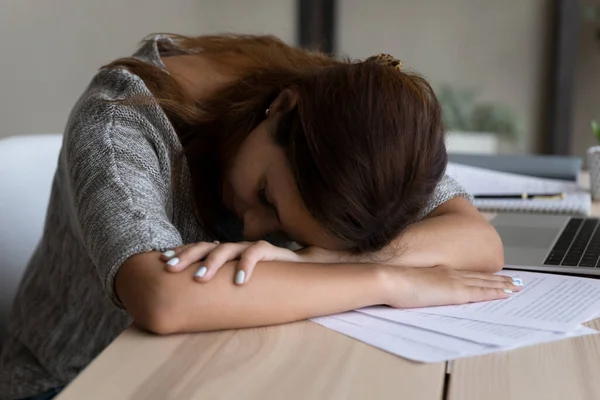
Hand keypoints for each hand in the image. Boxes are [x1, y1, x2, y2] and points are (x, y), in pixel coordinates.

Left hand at [160, 241, 299, 284]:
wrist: (298, 272)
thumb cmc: (263, 281)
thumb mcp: (236, 284)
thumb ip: (219, 288)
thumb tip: (191, 305)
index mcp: (223, 255)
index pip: (197, 250)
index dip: (180, 253)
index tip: (161, 261)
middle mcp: (234, 248)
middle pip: (205, 246)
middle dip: (186, 256)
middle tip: (170, 268)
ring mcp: (250, 248)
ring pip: (227, 248)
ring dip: (212, 262)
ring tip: (200, 278)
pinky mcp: (269, 251)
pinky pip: (256, 253)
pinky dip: (246, 265)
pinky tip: (239, 280)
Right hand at [384, 265, 522, 307]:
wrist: (389, 279)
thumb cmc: (392, 282)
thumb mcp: (407, 282)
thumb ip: (419, 285)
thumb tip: (418, 291)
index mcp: (438, 271)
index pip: (465, 274)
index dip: (480, 275)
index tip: (492, 276)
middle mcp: (449, 273)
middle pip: (479, 276)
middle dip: (498, 279)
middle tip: (513, 280)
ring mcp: (453, 281)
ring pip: (485, 282)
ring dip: (502, 284)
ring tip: (516, 285)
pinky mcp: (455, 291)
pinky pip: (481, 292)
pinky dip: (496, 292)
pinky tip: (506, 293)